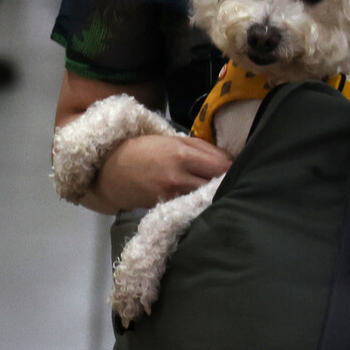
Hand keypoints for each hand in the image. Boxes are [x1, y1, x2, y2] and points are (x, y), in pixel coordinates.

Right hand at [89, 133, 231, 211]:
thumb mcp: (174, 140)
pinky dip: (202, 204)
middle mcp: (179, 177)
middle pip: (218, 184)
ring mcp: (173, 196)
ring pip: (207, 199)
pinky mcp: (167, 209)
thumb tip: (230, 159)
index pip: (222, 165)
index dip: (233, 167)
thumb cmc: (146, 150)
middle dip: (227, 183)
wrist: (112, 171)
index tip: (237, 168)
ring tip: (220, 191)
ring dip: (216, 195)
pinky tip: (203, 201)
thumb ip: (203, 148)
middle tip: (232, 181)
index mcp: (182, 154)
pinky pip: (193, 208)